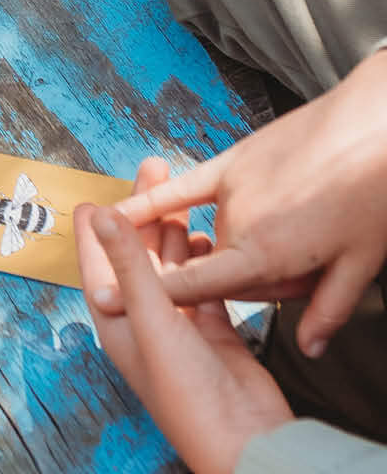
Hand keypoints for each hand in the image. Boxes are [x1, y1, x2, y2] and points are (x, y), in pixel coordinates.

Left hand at [78, 163, 290, 473]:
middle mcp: (142, 321)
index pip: (97, 261)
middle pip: (137, 254)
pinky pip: (203, 287)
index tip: (92, 194)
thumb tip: (99, 212)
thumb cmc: (185, 389)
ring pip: (173, 266)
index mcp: (115, 320)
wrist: (244, 442)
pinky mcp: (214, 333)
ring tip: (181, 194)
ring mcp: (180, 327)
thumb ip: (128, 262)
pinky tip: (209, 239)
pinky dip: (204, 263)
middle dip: (143, 212)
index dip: (95, 227)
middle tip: (153, 166)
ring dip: (175, 232)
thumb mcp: (151, 317)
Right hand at [111, 51, 386, 354]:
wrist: (371, 126)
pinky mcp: (231, 160)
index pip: (198, 287)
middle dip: (259, 279)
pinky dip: (154, 200)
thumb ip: (327, 310)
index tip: (112, 306)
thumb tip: (308, 348)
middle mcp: (237, 220)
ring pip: (222, 233)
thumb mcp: (361, 264)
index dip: (158, 300)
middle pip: (228, 267)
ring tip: (302, 232)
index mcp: (266, 253)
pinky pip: (184, 187)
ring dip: (247, 244)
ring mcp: (229, 186)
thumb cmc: (371, 195)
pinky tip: (125, 209)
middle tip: (311, 267)